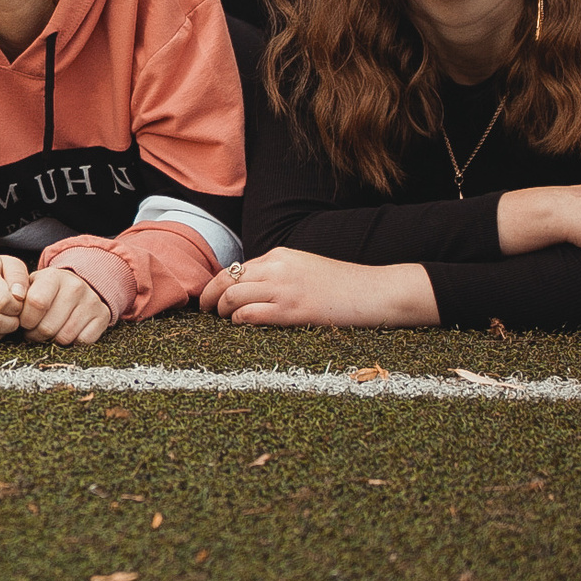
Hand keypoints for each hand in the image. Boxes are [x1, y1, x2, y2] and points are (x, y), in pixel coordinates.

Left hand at [20, 265, 113, 346]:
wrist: (78, 286)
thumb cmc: (47, 292)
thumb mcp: (31, 287)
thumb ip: (19, 298)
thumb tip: (11, 313)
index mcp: (53, 276)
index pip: (36, 303)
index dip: (26, 320)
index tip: (24, 322)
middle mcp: (75, 286)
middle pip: (48, 326)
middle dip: (37, 335)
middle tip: (35, 331)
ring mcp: (91, 301)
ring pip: (65, 337)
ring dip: (53, 341)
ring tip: (49, 332)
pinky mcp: (103, 316)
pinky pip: (83, 342)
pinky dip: (72, 343)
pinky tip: (67, 333)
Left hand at [197, 248, 438, 327]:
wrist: (375, 292)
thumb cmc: (343, 286)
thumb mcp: (306, 268)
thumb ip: (280, 273)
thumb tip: (252, 287)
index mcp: (281, 255)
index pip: (237, 268)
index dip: (218, 283)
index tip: (211, 296)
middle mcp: (278, 268)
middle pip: (227, 279)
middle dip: (209, 295)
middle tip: (205, 310)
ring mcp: (285, 289)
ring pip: (233, 296)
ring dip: (221, 310)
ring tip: (221, 320)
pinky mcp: (293, 311)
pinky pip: (250, 315)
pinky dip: (238, 321)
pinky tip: (240, 325)